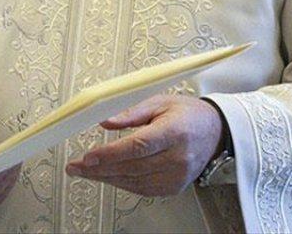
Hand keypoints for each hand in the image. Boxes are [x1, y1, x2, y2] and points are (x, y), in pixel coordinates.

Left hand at [65, 94, 221, 196]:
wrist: (215, 132)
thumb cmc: (187, 114)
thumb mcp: (159, 101)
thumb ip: (130, 112)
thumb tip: (104, 120)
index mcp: (174, 132)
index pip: (138, 146)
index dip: (110, 154)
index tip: (88, 157)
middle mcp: (178, 157)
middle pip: (132, 167)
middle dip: (99, 168)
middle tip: (75, 166)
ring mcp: (178, 175)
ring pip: (134, 182)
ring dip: (106, 178)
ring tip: (84, 172)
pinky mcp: (175, 186)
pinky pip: (143, 189)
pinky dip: (121, 183)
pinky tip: (106, 177)